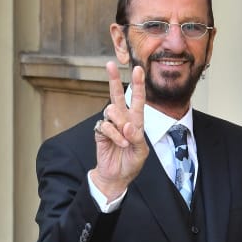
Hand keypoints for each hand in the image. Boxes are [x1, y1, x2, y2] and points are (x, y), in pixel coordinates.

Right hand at [90, 62, 148, 201]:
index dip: (138, 85)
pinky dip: (114, 135)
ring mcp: (110, 125)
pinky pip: (105, 126)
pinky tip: (119, 144)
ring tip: (125, 140)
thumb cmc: (131, 163)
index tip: (138, 69)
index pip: (137, 100)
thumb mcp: (141, 152)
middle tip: (109, 64)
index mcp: (136, 121)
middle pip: (116, 95)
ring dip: (120, 124)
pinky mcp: (100, 132)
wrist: (116, 177)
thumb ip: (137, 137)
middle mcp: (122, 120)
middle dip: (113, 79)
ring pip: (112, 110)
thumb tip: (128, 125)